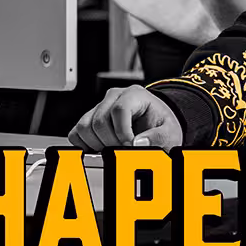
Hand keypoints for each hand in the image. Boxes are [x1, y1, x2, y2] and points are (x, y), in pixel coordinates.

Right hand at [68, 85, 183, 150]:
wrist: (155, 124)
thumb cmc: (160, 125)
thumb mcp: (169, 131)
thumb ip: (158, 137)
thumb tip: (138, 143)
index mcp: (134, 94)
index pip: (119, 109)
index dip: (122, 132)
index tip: (130, 146)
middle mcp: (114, 97)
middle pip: (99, 121)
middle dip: (111, 142)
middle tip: (124, 150)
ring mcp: (99, 107)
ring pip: (85, 127)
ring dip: (98, 145)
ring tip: (114, 149)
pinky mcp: (89, 120)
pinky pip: (76, 133)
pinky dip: (85, 146)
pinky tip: (101, 149)